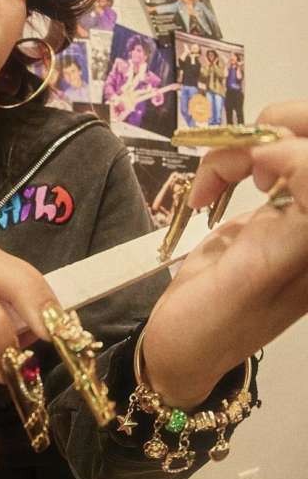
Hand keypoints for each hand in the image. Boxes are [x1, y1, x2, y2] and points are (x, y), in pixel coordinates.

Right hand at [143, 100, 307, 408]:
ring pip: (286, 145)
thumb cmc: (208, 327)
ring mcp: (295, 216)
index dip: (292, 150)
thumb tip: (288, 159)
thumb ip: (288, 226)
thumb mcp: (249, 282)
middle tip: (231, 153)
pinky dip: (229, 162)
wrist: (183, 346)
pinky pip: (263, 162)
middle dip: (274, 132)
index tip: (248, 171)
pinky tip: (211, 188)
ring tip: (209, 184)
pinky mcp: (270, 212)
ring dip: (241, 148)